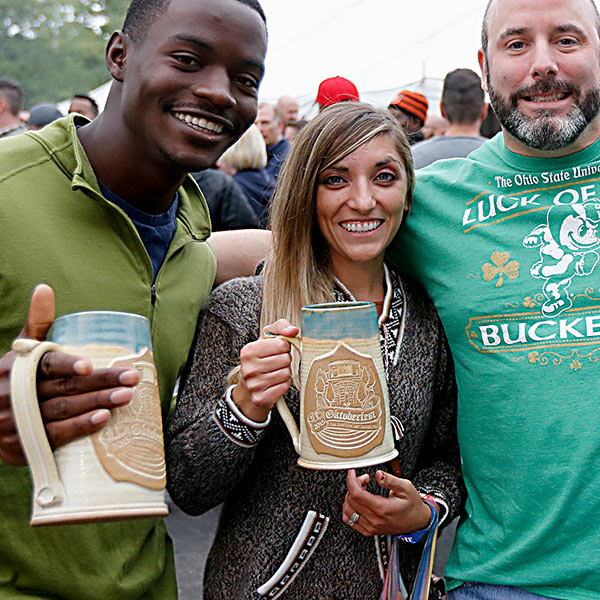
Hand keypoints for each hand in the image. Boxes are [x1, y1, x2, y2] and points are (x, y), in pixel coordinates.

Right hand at [0, 284, 139, 465]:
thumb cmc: (13, 379)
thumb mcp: (22, 351)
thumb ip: (37, 323)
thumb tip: (44, 288)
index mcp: (20, 368)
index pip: (47, 365)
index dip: (68, 365)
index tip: (90, 366)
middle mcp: (18, 393)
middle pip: (65, 387)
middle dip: (101, 383)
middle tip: (131, 379)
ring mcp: (19, 420)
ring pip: (63, 410)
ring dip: (96, 403)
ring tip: (125, 397)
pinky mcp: (23, 444)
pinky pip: (54, 436)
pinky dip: (79, 427)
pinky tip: (102, 419)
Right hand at [231, 319, 298, 421]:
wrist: (249, 388)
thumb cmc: (261, 359)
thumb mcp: (267, 339)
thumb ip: (281, 327)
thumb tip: (293, 330)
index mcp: (249, 351)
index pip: (282, 344)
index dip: (284, 347)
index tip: (277, 351)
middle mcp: (248, 368)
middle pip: (285, 359)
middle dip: (285, 360)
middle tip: (277, 363)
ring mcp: (254, 385)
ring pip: (286, 373)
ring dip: (285, 373)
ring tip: (275, 372)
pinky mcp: (261, 398)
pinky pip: (284, 387)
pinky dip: (284, 384)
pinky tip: (276, 383)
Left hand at [342, 469, 430, 536]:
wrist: (418, 521)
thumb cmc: (412, 505)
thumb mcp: (406, 488)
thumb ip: (391, 480)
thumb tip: (378, 474)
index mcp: (382, 509)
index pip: (356, 494)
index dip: (351, 480)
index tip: (352, 472)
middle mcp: (374, 520)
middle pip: (351, 500)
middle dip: (354, 485)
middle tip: (364, 479)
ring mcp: (370, 527)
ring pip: (347, 510)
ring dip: (350, 496)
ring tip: (362, 489)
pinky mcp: (368, 530)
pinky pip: (350, 520)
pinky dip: (349, 509)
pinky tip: (358, 501)